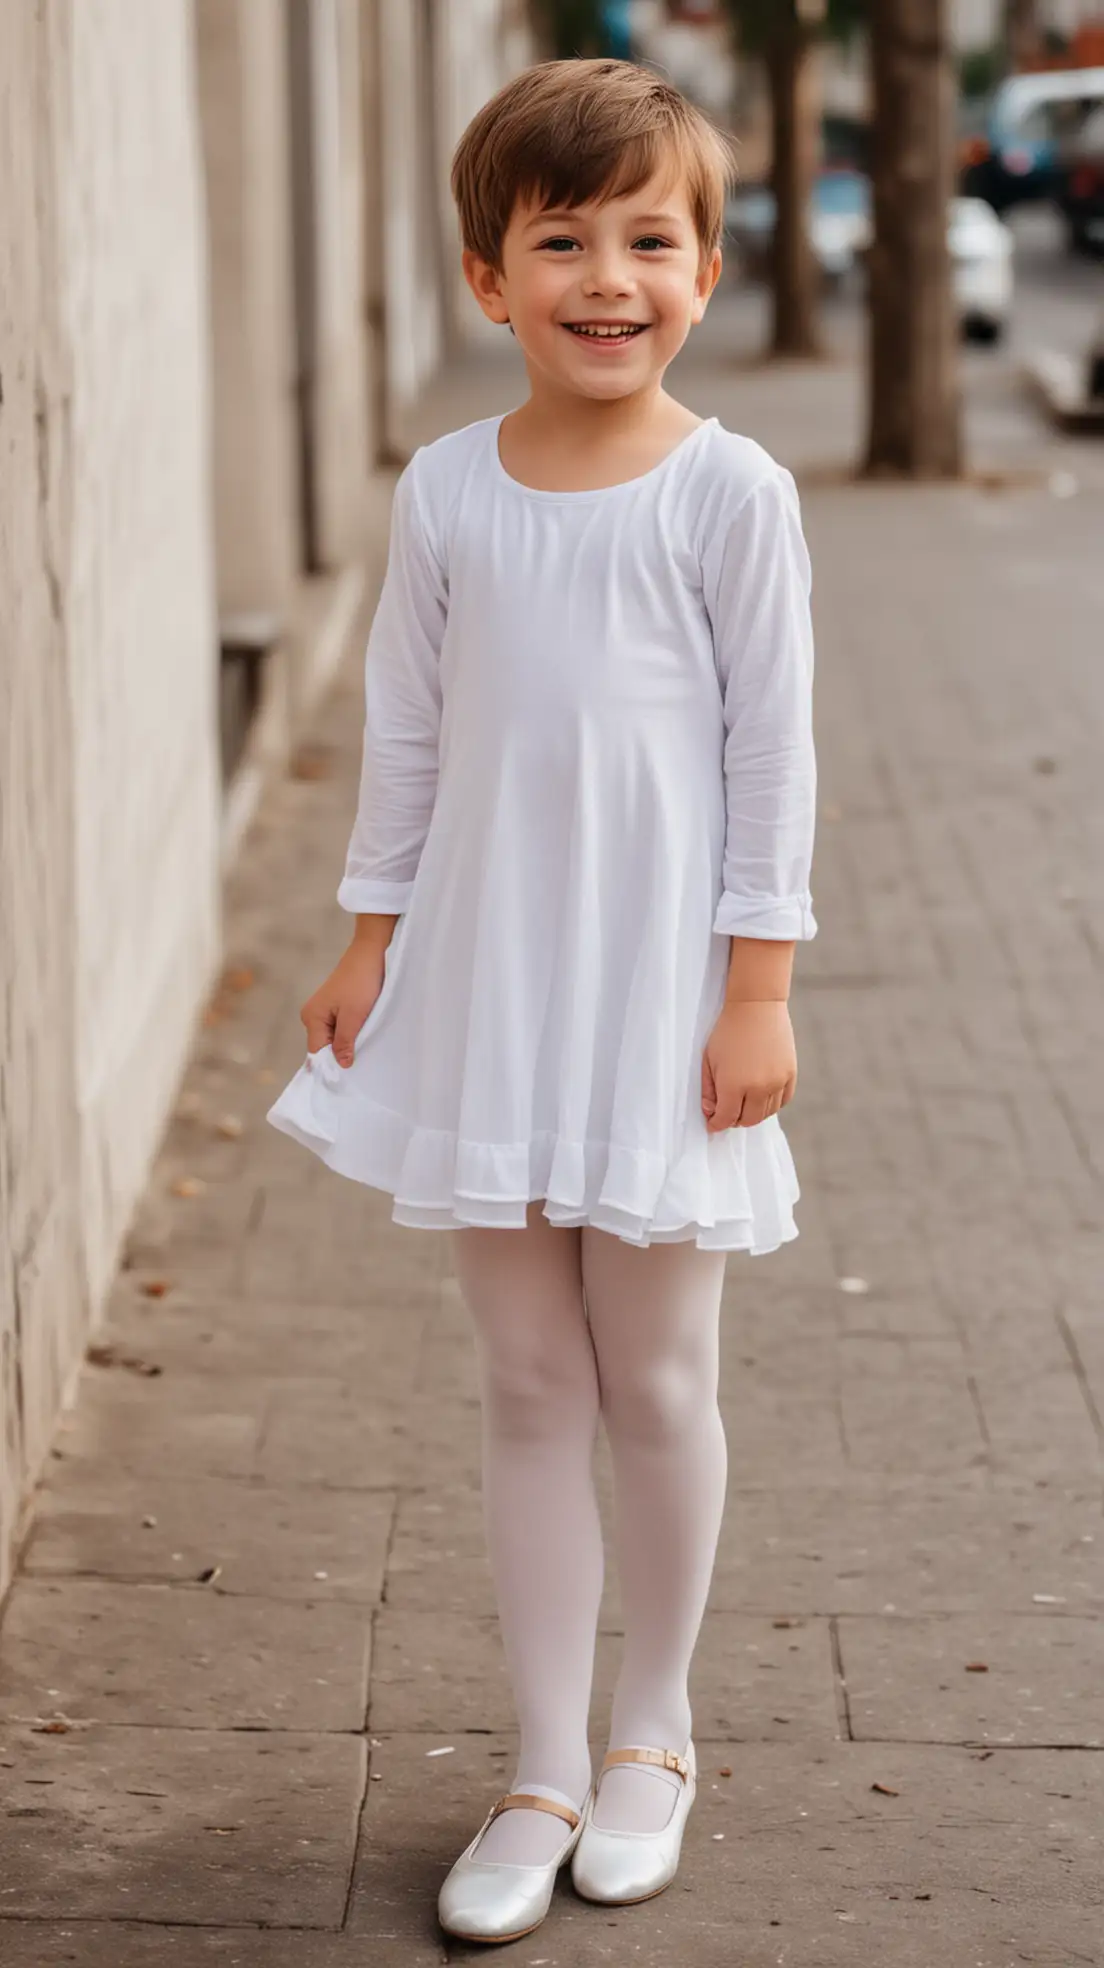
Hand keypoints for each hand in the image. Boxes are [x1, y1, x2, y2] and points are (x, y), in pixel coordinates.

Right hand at [300, 943, 385, 1068]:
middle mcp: (312, 1014)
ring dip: (347, 1043)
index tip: (348, 1078)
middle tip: (360, 1065)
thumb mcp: (355, 1017)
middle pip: (324, 1046)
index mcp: (312, 1017)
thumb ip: (344, 1042)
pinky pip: (340, 1027)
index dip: (331, 1065)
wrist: (372, 953)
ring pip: (333, 1037)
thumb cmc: (362, 982)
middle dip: (340, 1054)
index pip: (316, 1052)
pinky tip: (363, 1034)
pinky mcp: (336, 1005)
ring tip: (364, 1049)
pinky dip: (351, 1032)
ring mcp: (323, 1009)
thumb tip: (340, 1066)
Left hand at [701, 1000, 796, 1131]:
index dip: (717, 1124)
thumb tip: (711, 1112)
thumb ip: (708, 1089)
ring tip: (743, 1104)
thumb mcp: (709, 1059)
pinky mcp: (790, 1074)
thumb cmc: (728, 1030)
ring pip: (766, 1113)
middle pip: (748, 1120)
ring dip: (753, 1113)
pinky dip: (771, 1104)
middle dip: (734, 1121)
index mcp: (733, 1084)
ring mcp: (777, 1082)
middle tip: (727, 1114)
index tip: (713, 1124)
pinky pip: (782, 1101)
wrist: (756, 1006)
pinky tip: (761, 1097)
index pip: (726, 1118)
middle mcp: (758, 1087)